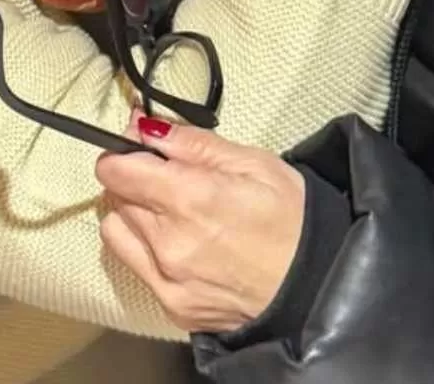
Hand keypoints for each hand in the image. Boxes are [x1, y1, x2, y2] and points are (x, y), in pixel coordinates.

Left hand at [95, 114, 305, 333]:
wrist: (318, 287)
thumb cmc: (293, 219)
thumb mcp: (251, 162)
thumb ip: (189, 143)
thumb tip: (143, 127)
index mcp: (189, 197)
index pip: (115, 170)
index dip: (121, 153)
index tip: (138, 149)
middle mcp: (168, 242)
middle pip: (116, 197)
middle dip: (133, 181)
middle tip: (168, 178)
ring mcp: (167, 279)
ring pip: (117, 231)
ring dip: (133, 215)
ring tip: (169, 212)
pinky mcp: (172, 306)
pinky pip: (135, 266)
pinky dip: (145, 248)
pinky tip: (179, 244)